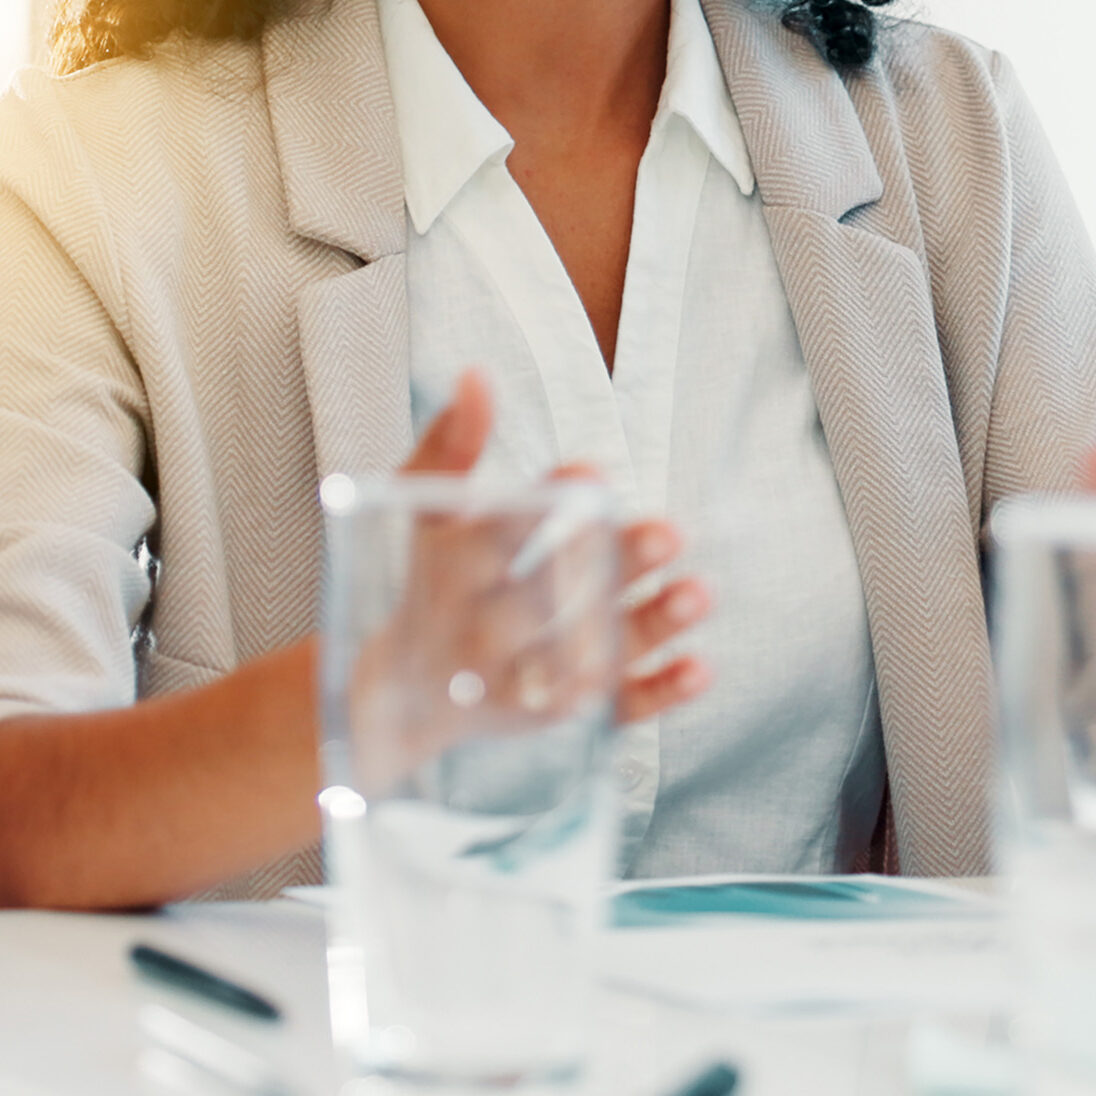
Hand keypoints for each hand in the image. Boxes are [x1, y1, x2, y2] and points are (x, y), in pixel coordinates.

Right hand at [351, 371, 711, 787]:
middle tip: (672, 532)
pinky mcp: (557, 721)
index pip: (495, 541)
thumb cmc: (427, 581)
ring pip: (587, 659)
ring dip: (648, 628)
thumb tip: (478, 374)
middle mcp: (481, 635)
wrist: (393, 704)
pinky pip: (611, 713)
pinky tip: (702, 667)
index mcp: (448, 577)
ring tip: (702, 593)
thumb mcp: (427, 513)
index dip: (541, 510)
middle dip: (611, 567)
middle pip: (551, 601)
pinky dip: (656, 694)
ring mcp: (521, 684)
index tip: (592, 473)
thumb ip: (452, 446)